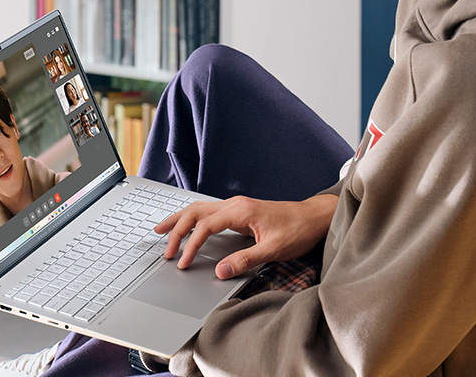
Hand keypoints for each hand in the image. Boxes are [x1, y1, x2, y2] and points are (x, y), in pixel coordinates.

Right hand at [154, 194, 337, 279]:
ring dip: (179, 220)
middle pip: (195, 212)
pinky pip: (207, 212)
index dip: (190, 245)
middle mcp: (234, 204)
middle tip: (165, 249)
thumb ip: (245, 260)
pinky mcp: (238, 211)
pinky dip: (191, 219)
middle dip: (176, 230)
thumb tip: (220, 271)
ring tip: (161, 230)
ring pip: (198, 208)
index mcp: (240, 211)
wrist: (314, 218)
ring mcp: (235, 206)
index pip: (204, 226)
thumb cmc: (297, 230)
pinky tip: (186, 225)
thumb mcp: (273, 249)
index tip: (183, 262)